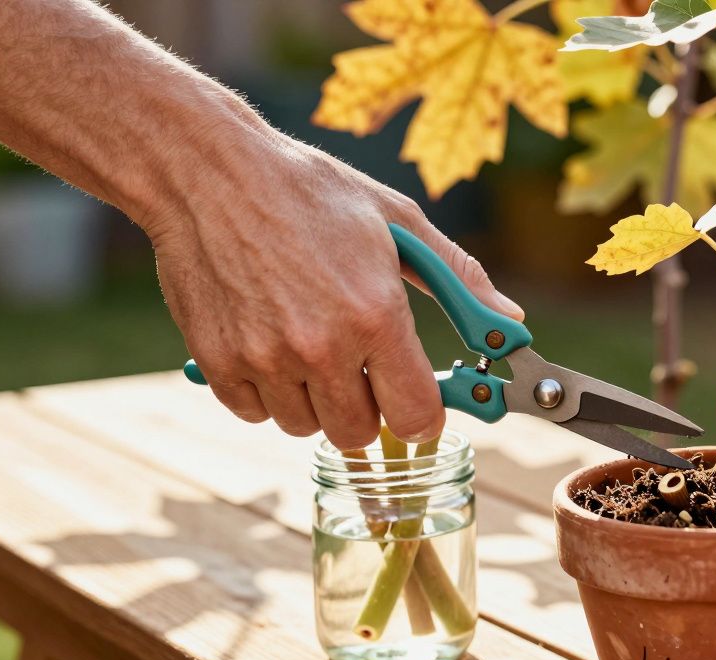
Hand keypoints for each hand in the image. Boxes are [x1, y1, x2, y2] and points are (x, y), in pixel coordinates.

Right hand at [146, 132, 521, 449]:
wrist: (206, 171)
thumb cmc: (308, 191)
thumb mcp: (397, 220)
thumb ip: (459, 278)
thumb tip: (508, 320)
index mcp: (375, 314)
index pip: (417, 416)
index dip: (424, 414)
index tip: (417, 399)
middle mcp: (320, 346)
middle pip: (360, 433)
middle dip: (368, 407)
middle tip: (359, 364)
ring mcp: (264, 358)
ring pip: (306, 427)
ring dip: (315, 400)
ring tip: (309, 344)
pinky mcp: (218, 362)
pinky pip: (255, 413)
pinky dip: (266, 392)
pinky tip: (269, 344)